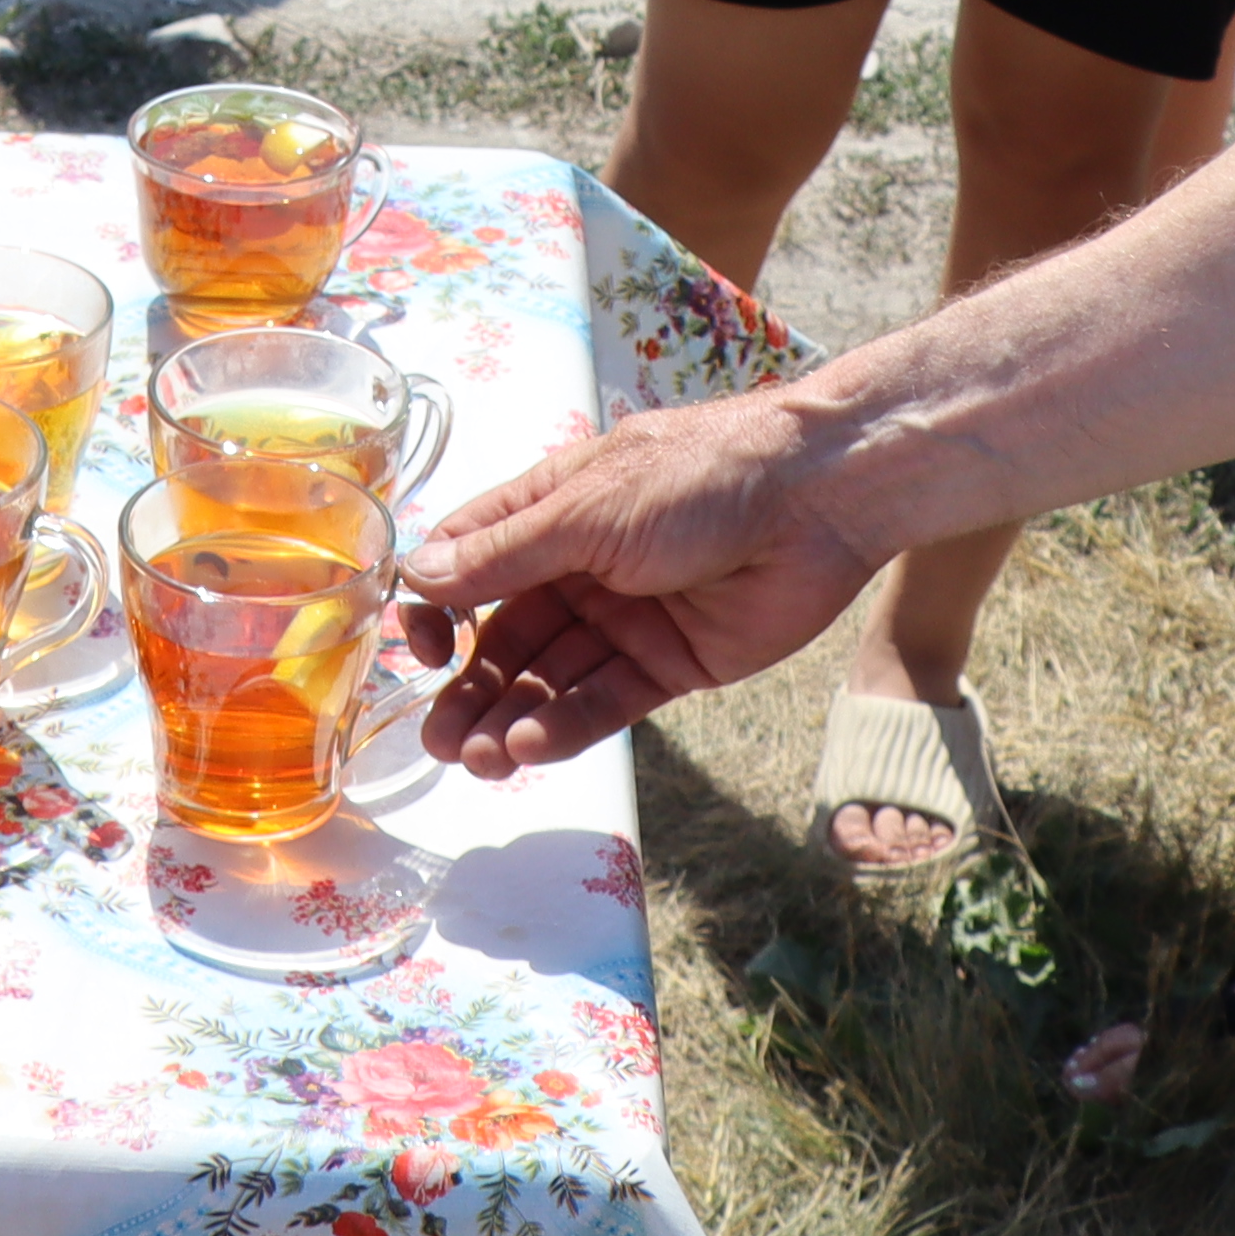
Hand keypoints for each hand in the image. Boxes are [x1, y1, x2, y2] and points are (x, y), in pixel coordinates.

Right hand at [402, 393, 876, 772]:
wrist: (817, 501)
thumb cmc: (699, 477)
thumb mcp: (588, 508)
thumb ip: (505, 554)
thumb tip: (417, 574)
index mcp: (554, 511)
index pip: (472, 562)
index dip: (438, 606)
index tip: (421, 648)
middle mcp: (582, 565)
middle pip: (507, 635)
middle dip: (469, 687)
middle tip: (436, 741)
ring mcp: (626, 618)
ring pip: (550, 678)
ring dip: (508, 717)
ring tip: (475, 758)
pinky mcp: (670, 665)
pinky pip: (605, 702)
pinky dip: (564, 726)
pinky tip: (529, 747)